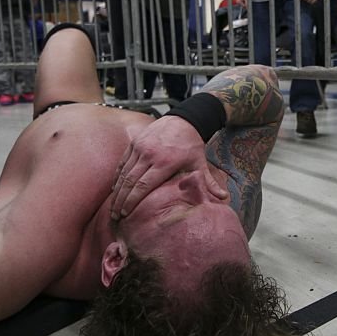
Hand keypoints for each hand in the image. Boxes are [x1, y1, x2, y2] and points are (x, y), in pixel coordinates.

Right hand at [110, 115, 227, 219]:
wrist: (184, 120)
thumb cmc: (192, 145)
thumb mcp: (201, 163)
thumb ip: (209, 182)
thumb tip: (224, 198)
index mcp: (166, 163)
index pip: (144, 186)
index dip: (132, 201)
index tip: (125, 214)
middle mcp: (150, 155)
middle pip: (130, 182)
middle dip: (121, 200)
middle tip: (115, 216)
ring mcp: (140, 147)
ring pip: (124, 173)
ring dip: (116, 191)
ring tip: (112, 206)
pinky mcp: (135, 142)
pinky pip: (122, 162)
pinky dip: (117, 176)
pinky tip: (115, 188)